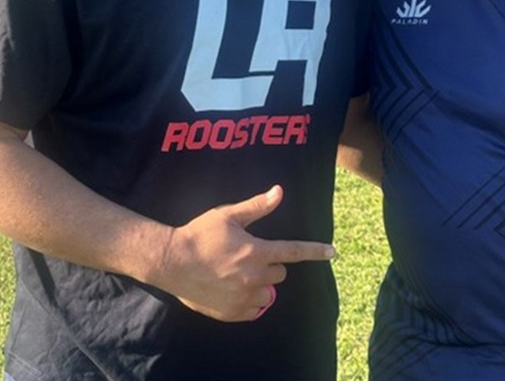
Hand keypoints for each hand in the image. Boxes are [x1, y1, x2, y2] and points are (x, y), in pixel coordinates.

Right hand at [155, 185, 334, 321]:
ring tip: (238, 273)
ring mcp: (243, 298)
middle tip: (248, 254)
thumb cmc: (200, 234)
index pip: (292, 251)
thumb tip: (279, 191)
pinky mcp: (232, 313)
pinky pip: (254, 308)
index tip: (332, 252)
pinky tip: (231, 287)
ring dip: (260, 283)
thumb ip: (257, 206)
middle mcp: (253, 277)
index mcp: (256, 252)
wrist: (172, 262)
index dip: (314, 251)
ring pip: (268, 292)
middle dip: (269, 263)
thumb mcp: (228, 215)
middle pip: (279, 272)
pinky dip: (248, 299)